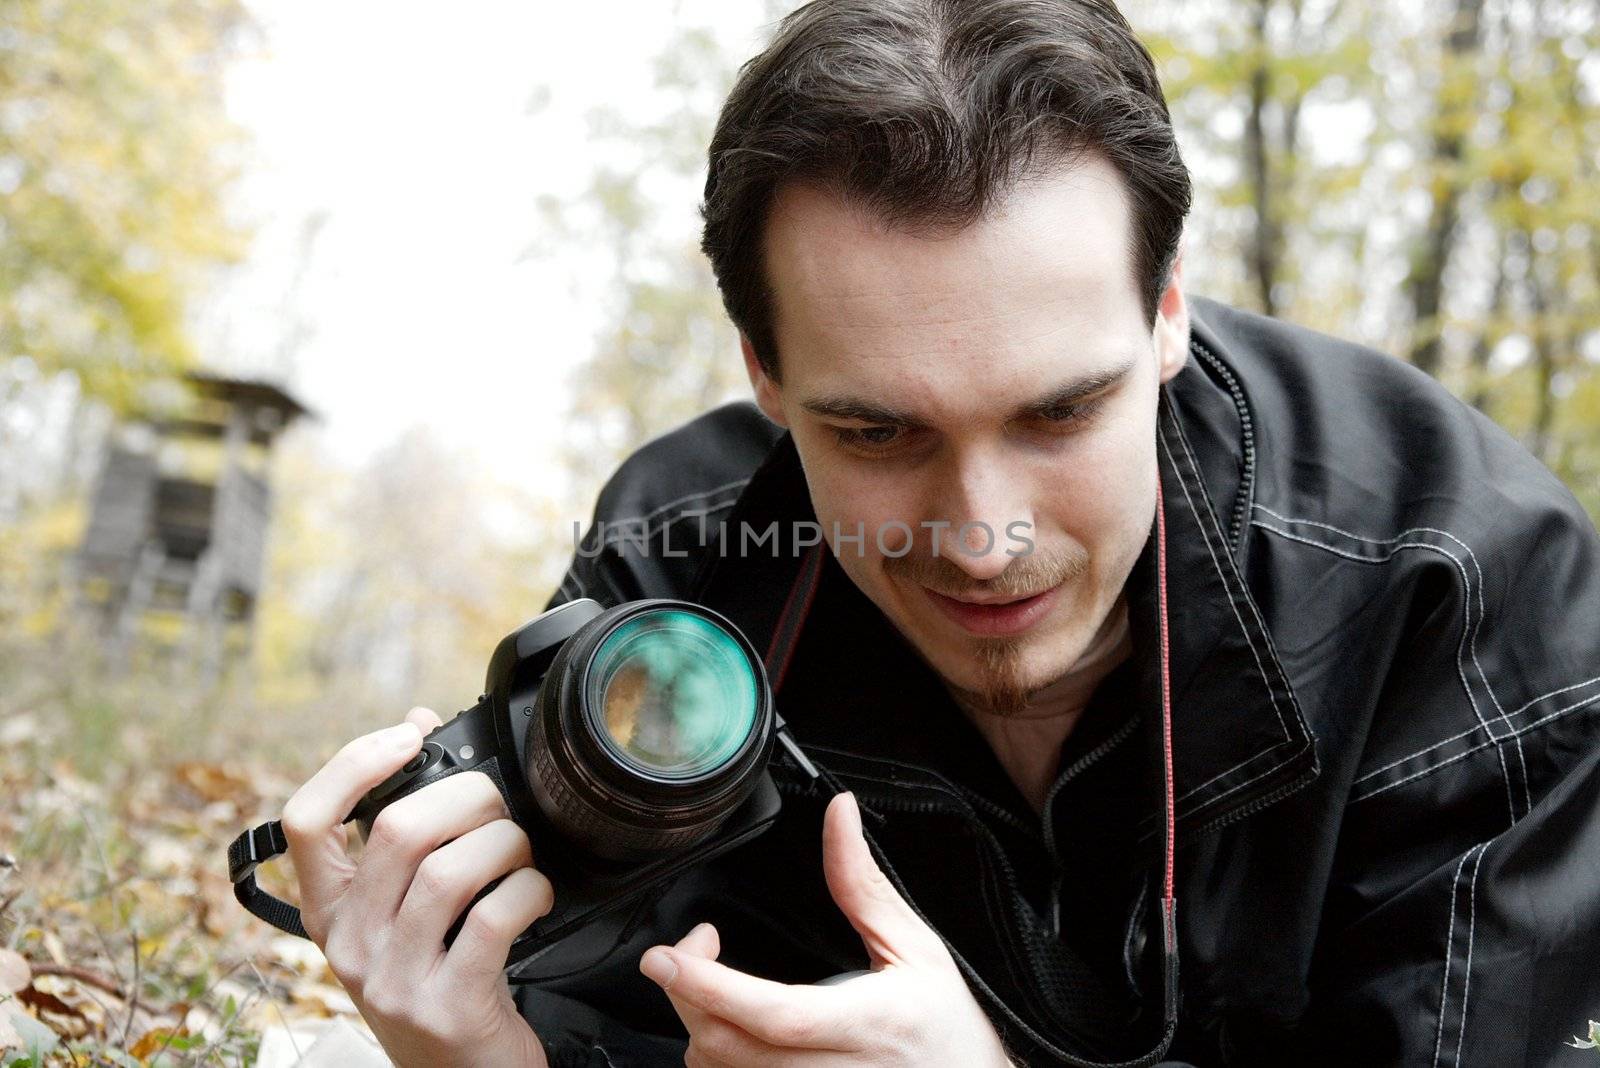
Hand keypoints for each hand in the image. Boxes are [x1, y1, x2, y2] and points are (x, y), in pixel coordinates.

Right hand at [280, 707, 553, 1067]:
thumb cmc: (441, 977)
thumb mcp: (405, 911)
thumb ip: (404, 829)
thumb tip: (416, 723)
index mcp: (330, 913)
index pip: (305, 822)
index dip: (354, 764)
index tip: (408, 737)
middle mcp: (349, 946)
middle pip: (398, 831)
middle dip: (469, 797)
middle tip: (501, 806)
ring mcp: (394, 981)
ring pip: (449, 870)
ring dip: (505, 844)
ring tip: (522, 853)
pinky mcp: (447, 1007)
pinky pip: (493, 919)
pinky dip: (528, 890)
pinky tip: (536, 895)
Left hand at [639, 791, 1015, 1066]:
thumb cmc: (946, 1026)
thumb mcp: (915, 948)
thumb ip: (863, 885)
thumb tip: (839, 815)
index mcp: (863, 1023)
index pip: (774, 1012)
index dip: (711, 986)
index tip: (665, 956)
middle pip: (724, 1044)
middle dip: (687, 987)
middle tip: (700, 942)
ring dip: (696, 1020)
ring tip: (713, 980)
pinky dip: (713, 1054)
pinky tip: (729, 1024)